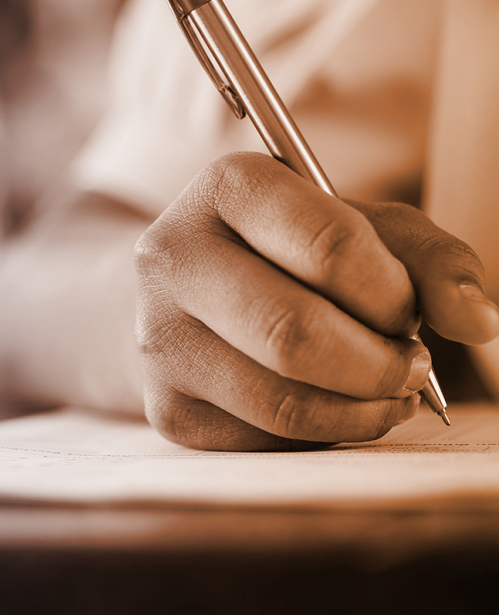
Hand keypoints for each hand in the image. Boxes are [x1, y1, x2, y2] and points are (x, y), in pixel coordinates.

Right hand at [135, 152, 498, 449]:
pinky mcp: (166, 405)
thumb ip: (431, 259)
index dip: (392, 293)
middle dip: (379, 364)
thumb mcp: (361, 227)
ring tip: (387, 392)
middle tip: (412, 368)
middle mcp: (172, 257)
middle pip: (294, 333)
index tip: (408, 311)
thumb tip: (477, 322)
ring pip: (282, 400)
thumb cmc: (288, 252)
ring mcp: (159, 336)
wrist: (188, 294)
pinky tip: (331, 406)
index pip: (329, 246)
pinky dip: (320, 433)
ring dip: (361, 408)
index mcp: (227, 187)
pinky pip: (265, 440)